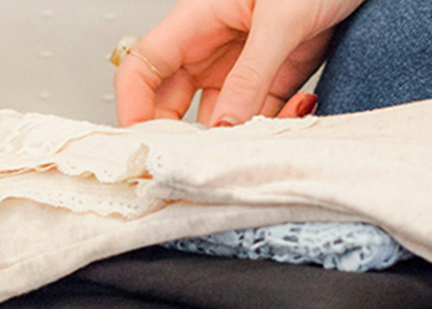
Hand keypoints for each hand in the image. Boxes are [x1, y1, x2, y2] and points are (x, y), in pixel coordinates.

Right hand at [114, 0, 366, 126]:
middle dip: (186, 139)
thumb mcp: (280, 20)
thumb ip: (251, 74)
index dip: (132, 108)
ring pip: (223, 119)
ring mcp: (243, 67)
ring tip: (267, 137)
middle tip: (205, 165)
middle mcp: (212, 47)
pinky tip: (299, 112)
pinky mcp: (276, 79)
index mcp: (195, 22)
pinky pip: (262, 116)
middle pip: (173, 105)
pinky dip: (276, 126)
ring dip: (242, 137)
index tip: (144, 146)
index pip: (141, 69)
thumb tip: (224, 126)